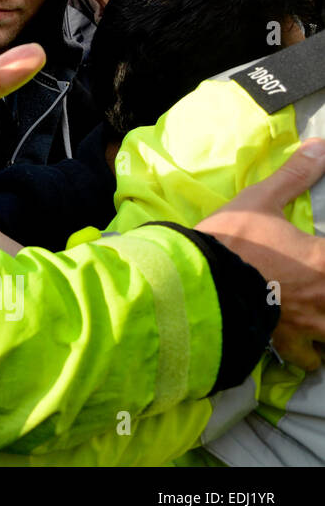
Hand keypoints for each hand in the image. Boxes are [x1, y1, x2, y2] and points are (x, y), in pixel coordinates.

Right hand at [197, 139, 324, 370]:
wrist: (194, 281)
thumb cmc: (228, 241)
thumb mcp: (259, 201)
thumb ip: (293, 177)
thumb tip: (319, 146)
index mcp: (324, 261)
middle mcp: (324, 298)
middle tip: (322, 282)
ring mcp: (307, 326)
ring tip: (320, 315)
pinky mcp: (283, 343)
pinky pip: (310, 359)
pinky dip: (312, 355)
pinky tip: (310, 350)